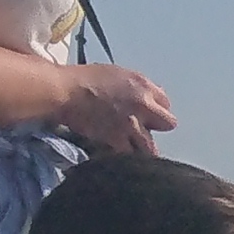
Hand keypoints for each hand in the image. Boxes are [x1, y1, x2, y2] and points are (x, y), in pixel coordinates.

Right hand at [56, 62, 177, 155]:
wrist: (65, 91)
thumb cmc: (83, 79)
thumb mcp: (116, 74)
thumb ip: (136, 87)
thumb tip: (147, 96)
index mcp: (143, 85)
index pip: (166, 102)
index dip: (156, 109)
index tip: (147, 114)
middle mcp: (143, 104)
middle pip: (168, 124)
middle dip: (157, 128)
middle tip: (144, 131)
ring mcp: (131, 125)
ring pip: (151, 147)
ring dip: (144, 149)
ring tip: (135, 151)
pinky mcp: (117, 140)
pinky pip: (129, 157)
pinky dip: (125, 159)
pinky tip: (120, 158)